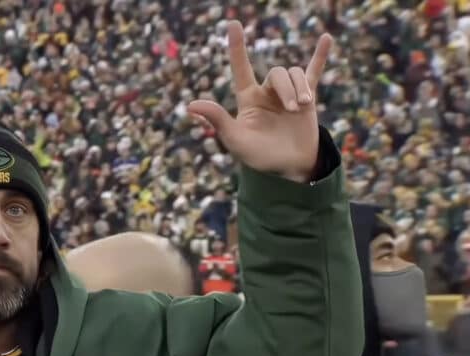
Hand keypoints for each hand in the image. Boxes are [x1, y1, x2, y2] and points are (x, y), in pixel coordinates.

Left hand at [187, 21, 332, 182]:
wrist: (288, 168)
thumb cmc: (259, 157)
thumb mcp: (235, 139)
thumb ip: (217, 119)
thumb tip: (190, 104)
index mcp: (248, 99)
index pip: (241, 68)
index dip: (236, 47)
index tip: (233, 23)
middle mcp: (267, 93)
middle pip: (278, 73)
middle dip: (287, 88)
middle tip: (293, 109)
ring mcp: (287, 94)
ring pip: (295, 74)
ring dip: (301, 88)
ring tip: (303, 108)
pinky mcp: (307, 98)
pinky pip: (313, 72)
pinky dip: (320, 55)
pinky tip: (327, 37)